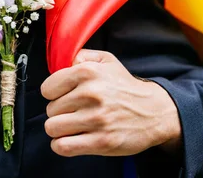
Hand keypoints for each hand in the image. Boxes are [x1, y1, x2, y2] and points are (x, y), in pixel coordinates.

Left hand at [40, 49, 181, 157]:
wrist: (155, 111)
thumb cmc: (125, 86)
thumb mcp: (106, 60)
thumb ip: (80, 56)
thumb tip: (60, 62)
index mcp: (87, 72)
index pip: (47, 88)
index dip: (53, 94)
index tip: (63, 96)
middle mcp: (90, 94)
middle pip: (50, 110)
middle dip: (59, 112)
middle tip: (74, 111)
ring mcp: (96, 119)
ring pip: (52, 128)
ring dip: (59, 129)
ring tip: (71, 126)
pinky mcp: (101, 142)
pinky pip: (63, 146)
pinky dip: (62, 145)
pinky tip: (71, 139)